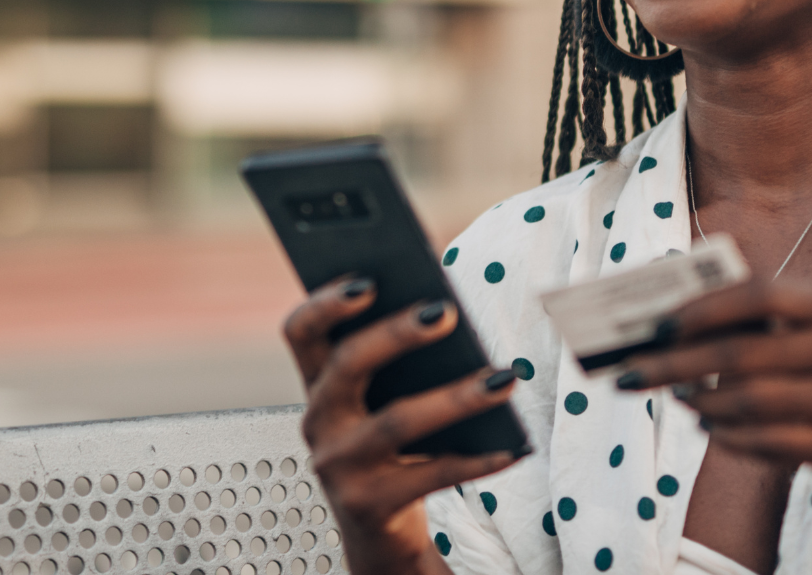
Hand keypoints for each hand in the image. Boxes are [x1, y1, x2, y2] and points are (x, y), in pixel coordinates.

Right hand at [283, 277, 524, 574]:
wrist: (379, 531)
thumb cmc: (391, 448)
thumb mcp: (380, 402)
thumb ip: (396, 361)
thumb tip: (444, 313)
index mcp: (318, 384)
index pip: (301, 331)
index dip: (325, 302)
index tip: (369, 279)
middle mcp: (319, 422)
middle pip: (347, 365)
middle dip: (396, 334)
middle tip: (445, 312)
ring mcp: (339, 466)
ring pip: (397, 421)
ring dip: (455, 397)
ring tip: (503, 379)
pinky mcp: (369, 505)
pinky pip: (430, 476)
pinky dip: (475, 461)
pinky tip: (510, 447)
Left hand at [613, 278, 811, 487]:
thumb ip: (770, 322)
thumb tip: (678, 321)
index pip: (760, 296)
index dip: (705, 308)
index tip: (659, 324)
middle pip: (744, 356)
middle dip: (678, 365)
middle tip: (635, 371)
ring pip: (754, 405)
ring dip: (704, 405)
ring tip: (680, 400)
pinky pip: (776, 444)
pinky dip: (734, 438)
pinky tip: (713, 430)